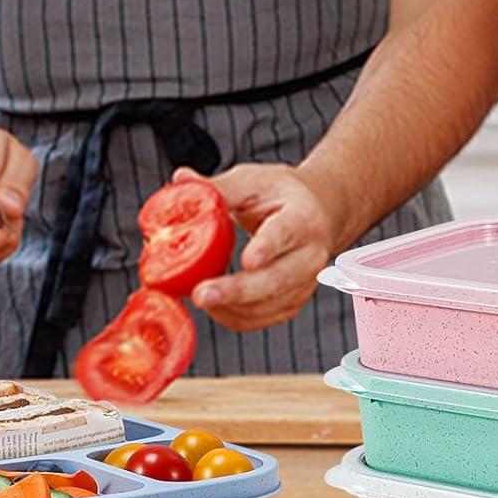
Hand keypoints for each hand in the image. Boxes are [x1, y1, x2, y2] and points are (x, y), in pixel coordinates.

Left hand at [187, 162, 338, 331]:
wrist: (317, 212)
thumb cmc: (280, 194)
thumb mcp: (252, 181)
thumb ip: (218, 187)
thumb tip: (180, 179)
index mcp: (303, 217)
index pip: (286, 233)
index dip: (267, 248)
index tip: (247, 260)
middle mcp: (310, 254)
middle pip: (277, 279)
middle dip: (237, 291)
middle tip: (201, 294)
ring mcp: (305, 283)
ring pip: (269, 304)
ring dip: (230, 307)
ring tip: (197, 297)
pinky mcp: (294, 302)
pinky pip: (264, 318)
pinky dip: (236, 316)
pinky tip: (213, 306)